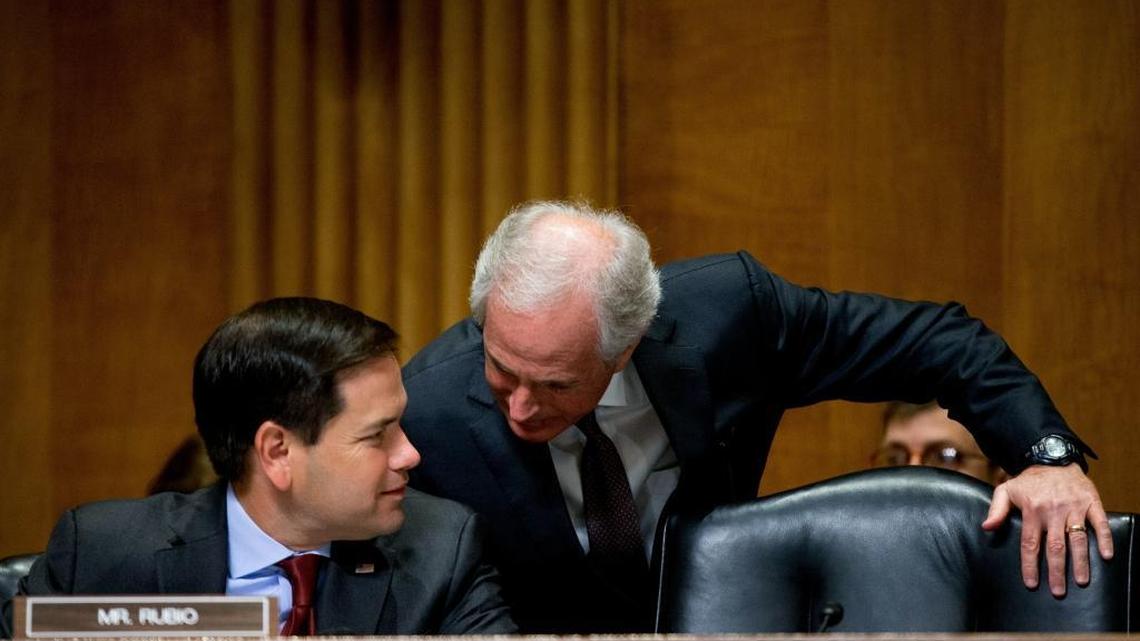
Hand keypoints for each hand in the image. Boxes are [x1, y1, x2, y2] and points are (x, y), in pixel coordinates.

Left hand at [982, 464, 1113, 595]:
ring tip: (1080, 580)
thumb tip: (986, 528)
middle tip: (1058, 591)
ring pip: (1077, 538)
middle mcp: (1053, 511)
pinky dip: (1104, 538)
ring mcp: (1074, 507)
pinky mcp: (1091, 502)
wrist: (1054, 458)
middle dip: (1056, 571)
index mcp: (1032, 511)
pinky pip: (1099, 522)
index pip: (1030, 544)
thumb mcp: (1006, 490)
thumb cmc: (1029, 480)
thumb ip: (996, 510)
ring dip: (1080, 561)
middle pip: (1055, 547)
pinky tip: (1105, 555)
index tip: (1032, 584)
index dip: (1030, 565)